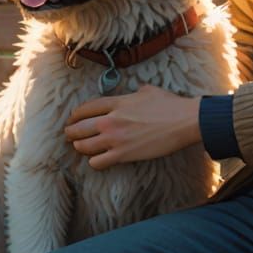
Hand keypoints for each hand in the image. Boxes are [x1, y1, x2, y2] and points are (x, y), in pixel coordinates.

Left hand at [65, 85, 201, 169]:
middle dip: (71, 132)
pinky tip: (98, 160)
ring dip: (80, 147)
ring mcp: (115, 138)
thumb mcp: (148, 90)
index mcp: (116, 102)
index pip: (85, 109)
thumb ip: (135, 93)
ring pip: (83, 146)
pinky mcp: (123, 155)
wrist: (183, 121)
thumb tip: (135, 93)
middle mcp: (111, 120)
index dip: (74, 115)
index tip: (72, 119)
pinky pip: (97, 162)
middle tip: (69, 135)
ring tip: (82, 148)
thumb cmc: (170, 105)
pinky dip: (95, 162)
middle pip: (78, 128)